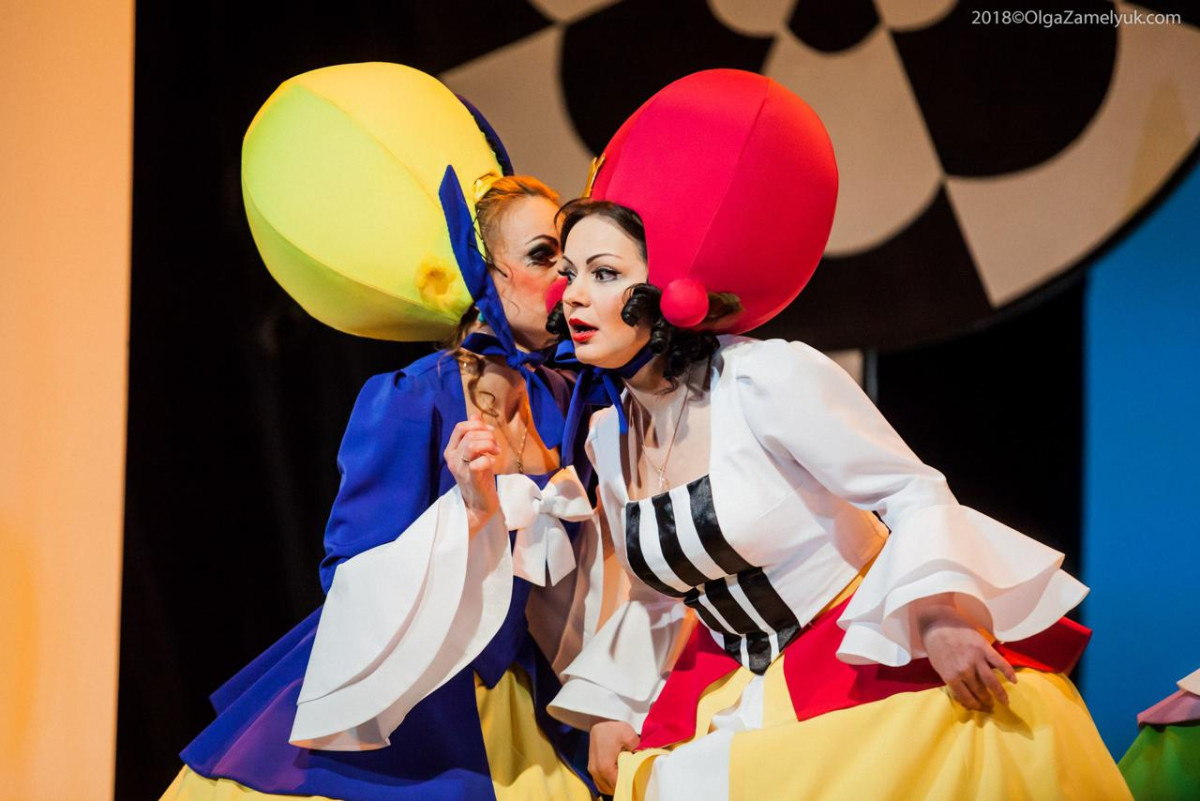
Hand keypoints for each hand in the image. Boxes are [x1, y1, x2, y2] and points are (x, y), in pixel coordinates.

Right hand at [444, 416, 500, 532]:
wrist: (479, 503)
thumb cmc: (478, 476)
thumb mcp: (475, 452)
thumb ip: (474, 434)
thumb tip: (475, 414)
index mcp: (451, 450)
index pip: (460, 427)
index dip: (478, 425)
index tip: (490, 432)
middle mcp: (452, 458)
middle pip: (469, 435)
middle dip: (487, 436)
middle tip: (496, 446)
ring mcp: (460, 469)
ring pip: (471, 445)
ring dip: (488, 445)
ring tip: (496, 452)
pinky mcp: (471, 479)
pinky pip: (478, 463)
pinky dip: (488, 460)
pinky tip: (492, 463)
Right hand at [589, 720, 638, 794]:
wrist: (600, 719)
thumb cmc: (614, 728)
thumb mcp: (630, 736)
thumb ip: (638, 750)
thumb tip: (643, 759)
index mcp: (605, 767)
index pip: (619, 785)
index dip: (629, 784)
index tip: (637, 779)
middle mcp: (596, 772)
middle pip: (611, 788)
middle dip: (623, 785)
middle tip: (633, 778)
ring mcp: (592, 770)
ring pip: (605, 787)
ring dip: (615, 785)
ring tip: (626, 776)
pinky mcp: (592, 768)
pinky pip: (600, 783)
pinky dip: (608, 783)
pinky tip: (617, 776)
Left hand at [915, 597, 1016, 711]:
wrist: (937, 621)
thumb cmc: (935, 644)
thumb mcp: (938, 666)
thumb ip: (951, 680)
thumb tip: (963, 695)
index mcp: (951, 676)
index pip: (966, 697)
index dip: (974, 705)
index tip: (979, 708)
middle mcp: (965, 671)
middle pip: (979, 691)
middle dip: (986, 701)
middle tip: (991, 706)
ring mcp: (976, 659)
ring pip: (991, 681)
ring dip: (999, 693)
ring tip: (1005, 701)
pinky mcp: (984, 648)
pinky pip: (1000, 663)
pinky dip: (1008, 672)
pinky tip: (1014, 681)